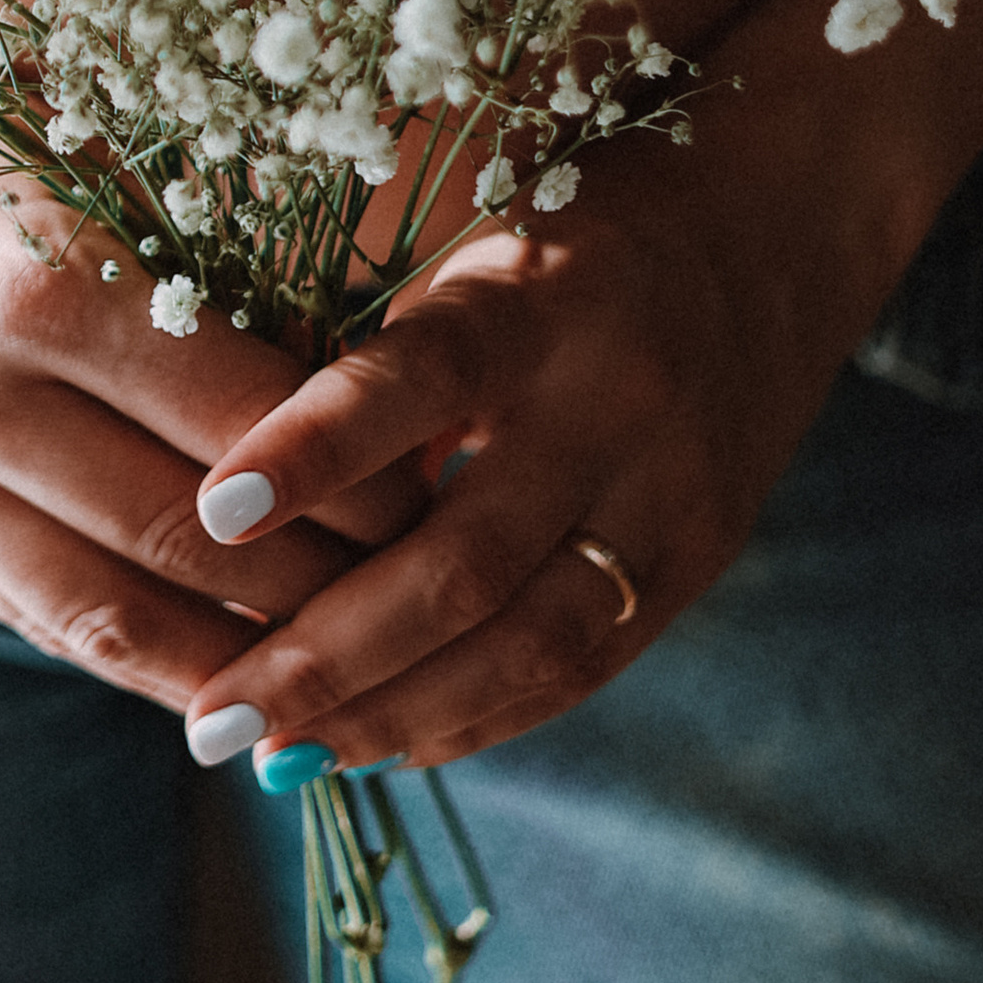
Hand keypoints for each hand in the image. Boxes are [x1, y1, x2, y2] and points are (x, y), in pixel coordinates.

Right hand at [0, 163, 428, 709]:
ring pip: (112, 615)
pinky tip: (235, 673)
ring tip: (358, 663)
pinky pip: (39, 617)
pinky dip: (145, 660)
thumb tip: (390, 297)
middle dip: (330, 578)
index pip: (243, 417)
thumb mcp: (78, 106)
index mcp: (32, 276)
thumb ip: (214, 201)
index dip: (363, 466)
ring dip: (245, 658)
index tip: (453, 470)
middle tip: (436, 580)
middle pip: (189, 536)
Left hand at [176, 131, 856, 775]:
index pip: (420, 377)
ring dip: (392, 715)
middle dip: (329, 654)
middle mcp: (613, 405)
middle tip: (212, 716)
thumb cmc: (560, 237)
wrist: (772, 229)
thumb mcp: (465, 252)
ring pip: (531, 644)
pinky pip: (579, 670)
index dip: (313, 448)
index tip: (210, 511)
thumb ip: (373, 363)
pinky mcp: (697, 561)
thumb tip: (232, 500)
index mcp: (538, 300)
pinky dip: (471, 718)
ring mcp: (669, 498)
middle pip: (470, 561)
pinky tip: (376, 745)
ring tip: (277, 753)